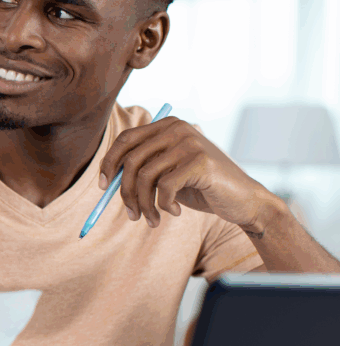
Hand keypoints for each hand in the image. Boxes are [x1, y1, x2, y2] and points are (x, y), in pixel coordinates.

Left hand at [100, 116, 270, 230]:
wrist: (243, 200)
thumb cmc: (201, 188)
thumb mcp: (168, 174)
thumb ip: (142, 170)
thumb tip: (105, 181)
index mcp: (167, 126)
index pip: (125, 140)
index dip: (109, 163)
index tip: (102, 187)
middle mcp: (177, 129)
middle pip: (131, 160)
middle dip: (124, 192)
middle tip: (131, 214)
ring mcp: (189, 143)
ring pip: (144, 177)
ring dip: (144, 205)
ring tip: (152, 219)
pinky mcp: (199, 162)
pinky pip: (164, 188)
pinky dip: (164, 205)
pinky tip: (176, 211)